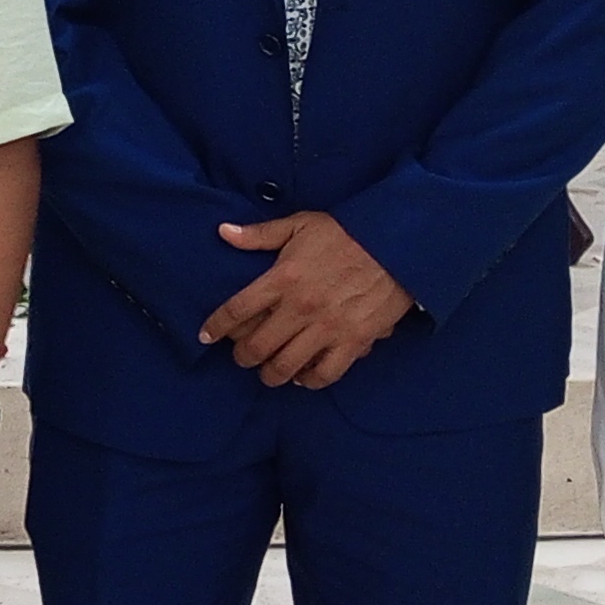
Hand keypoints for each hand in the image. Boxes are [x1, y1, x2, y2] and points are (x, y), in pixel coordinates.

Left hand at [201, 210, 413, 388]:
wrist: (399, 243)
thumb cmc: (347, 232)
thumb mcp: (301, 224)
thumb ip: (260, 234)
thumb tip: (224, 232)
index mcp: (282, 278)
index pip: (236, 310)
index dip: (216, 326)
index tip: (206, 336)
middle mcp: (300, 307)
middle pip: (256, 347)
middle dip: (242, 357)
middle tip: (242, 356)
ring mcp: (327, 327)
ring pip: (285, 367)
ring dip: (270, 374)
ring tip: (268, 371)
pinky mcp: (354, 341)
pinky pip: (325, 374)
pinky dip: (310, 380)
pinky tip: (302, 376)